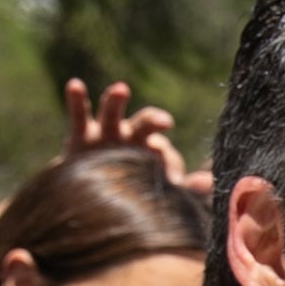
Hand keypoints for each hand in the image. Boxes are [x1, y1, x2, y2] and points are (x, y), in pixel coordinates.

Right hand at [60, 77, 212, 195]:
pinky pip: (78, 115)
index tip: (170, 181)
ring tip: (122, 89)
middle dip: (154, 120)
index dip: (167, 163)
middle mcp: (130, 136)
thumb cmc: (129, 191)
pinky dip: (77, 100)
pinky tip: (75, 85)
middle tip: (166, 122)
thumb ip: (185, 189)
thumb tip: (208, 183)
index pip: (164, 151)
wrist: (88, 200)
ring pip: (112, 112)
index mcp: (150, 148)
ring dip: (116, 100)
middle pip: (144, 123)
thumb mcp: (156, 191)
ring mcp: (105, 134)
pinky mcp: (80, 136)